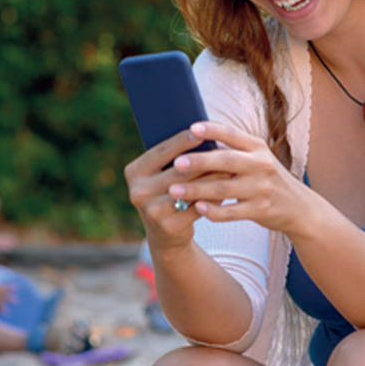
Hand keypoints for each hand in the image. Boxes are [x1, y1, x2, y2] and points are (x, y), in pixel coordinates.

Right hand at [0, 278, 14, 311]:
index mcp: (2, 287)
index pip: (10, 287)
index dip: (14, 287)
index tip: (18, 288)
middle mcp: (1, 294)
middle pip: (8, 297)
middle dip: (12, 299)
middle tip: (17, 302)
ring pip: (1, 305)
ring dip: (4, 309)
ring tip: (7, 312)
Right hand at [123, 126, 230, 250]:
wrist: (165, 233)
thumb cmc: (168, 191)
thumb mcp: (161, 174)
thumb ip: (173, 157)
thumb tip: (202, 135)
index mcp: (134, 172)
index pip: (161, 152)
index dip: (182, 141)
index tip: (202, 132)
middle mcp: (138, 191)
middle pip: (178, 171)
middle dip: (204, 160)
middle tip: (226, 149)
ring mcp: (152, 211)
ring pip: (190, 189)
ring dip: (212, 178)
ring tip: (230, 168)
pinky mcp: (168, 226)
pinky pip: (197, 207)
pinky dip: (214, 197)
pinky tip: (227, 189)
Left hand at [165, 122, 308, 234]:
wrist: (299, 208)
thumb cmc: (267, 178)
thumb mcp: (258, 158)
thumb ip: (234, 149)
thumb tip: (195, 137)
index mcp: (257, 147)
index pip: (232, 134)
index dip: (212, 130)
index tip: (191, 128)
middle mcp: (261, 164)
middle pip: (226, 161)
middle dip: (199, 162)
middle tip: (176, 163)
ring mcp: (261, 188)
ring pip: (224, 188)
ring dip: (197, 189)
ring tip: (174, 191)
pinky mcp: (261, 210)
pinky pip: (232, 212)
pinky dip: (214, 211)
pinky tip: (197, 208)